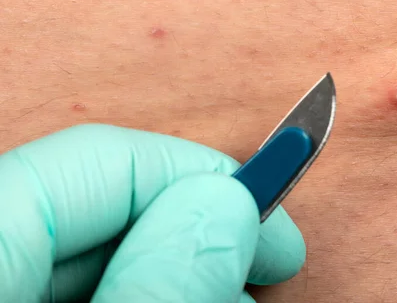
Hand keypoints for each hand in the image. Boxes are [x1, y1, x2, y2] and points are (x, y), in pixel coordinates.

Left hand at [0, 124, 305, 301]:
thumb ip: (160, 287)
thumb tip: (225, 205)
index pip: (100, 161)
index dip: (197, 174)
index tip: (269, 214)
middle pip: (98, 203)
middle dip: (194, 225)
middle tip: (262, 264)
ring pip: (93, 248)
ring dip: (174, 263)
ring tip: (231, 298)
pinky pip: (75, 285)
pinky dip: (137, 288)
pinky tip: (174, 300)